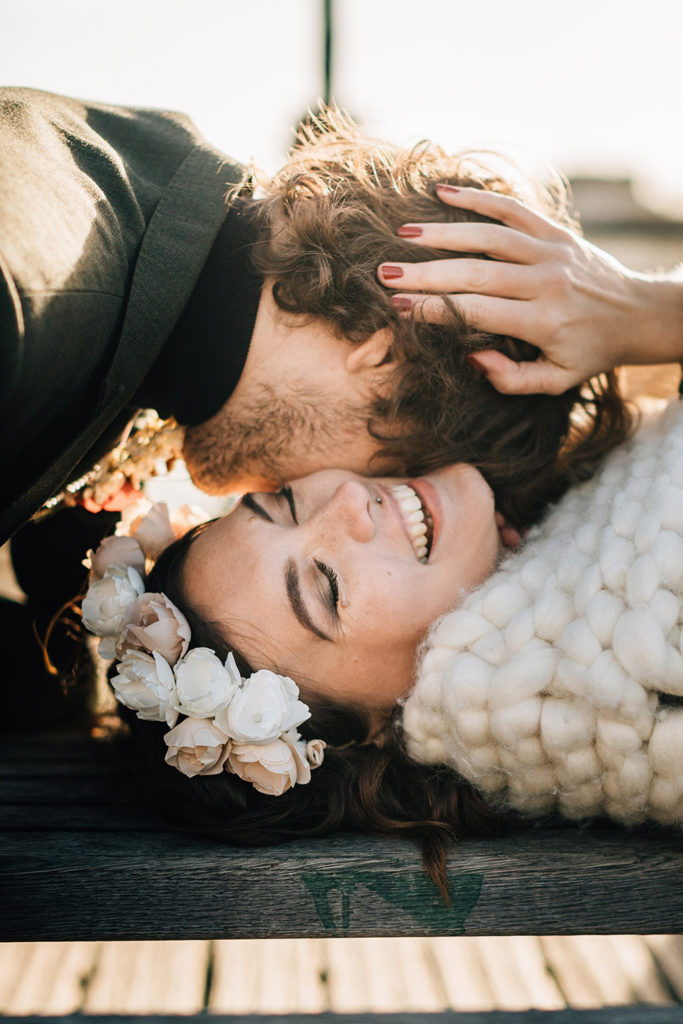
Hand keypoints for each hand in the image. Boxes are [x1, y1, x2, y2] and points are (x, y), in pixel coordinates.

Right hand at [379, 185, 682, 394]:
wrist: (637, 314)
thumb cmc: (587, 352)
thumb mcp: (555, 381)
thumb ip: (511, 379)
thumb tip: (471, 357)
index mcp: (543, 322)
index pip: (477, 312)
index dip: (435, 308)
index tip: (399, 305)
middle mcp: (547, 283)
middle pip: (475, 273)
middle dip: (426, 273)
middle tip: (385, 273)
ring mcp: (553, 252)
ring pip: (490, 236)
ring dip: (444, 233)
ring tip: (404, 236)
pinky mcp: (556, 232)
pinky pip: (513, 209)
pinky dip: (478, 198)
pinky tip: (443, 192)